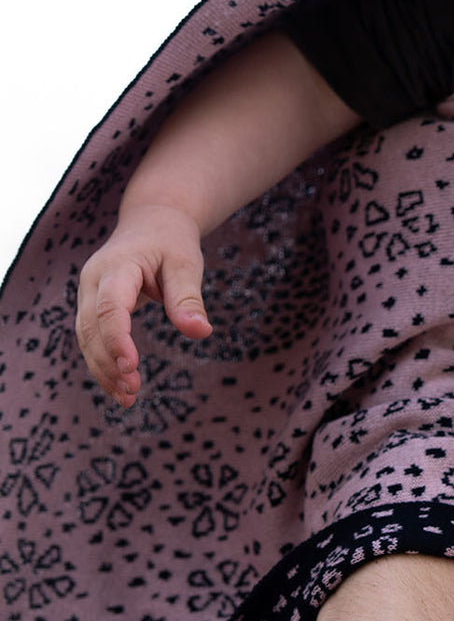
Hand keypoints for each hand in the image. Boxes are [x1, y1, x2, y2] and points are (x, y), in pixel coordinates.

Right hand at [75, 203, 212, 405]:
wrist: (151, 222)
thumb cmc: (171, 242)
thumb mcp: (186, 263)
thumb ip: (188, 299)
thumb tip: (201, 333)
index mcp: (116, 267)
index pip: (109, 308)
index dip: (117, 339)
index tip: (131, 368)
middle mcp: (92, 280)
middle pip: (91, 327)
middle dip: (108, 362)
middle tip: (131, 393)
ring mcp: (87, 293)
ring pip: (85, 337)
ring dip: (102, 369)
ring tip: (126, 399)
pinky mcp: (92, 305)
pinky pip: (90, 337)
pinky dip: (102, 362)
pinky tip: (118, 386)